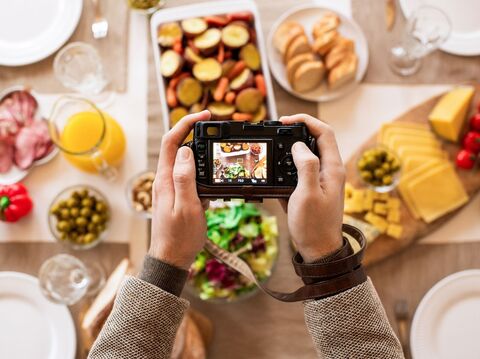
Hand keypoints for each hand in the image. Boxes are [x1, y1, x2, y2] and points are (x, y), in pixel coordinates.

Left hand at [149, 111, 210, 269]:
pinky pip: (187, 175)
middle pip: (176, 146)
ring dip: (198, 150)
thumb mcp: (187, 206)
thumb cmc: (180, 236)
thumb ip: (184, 177)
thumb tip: (185, 150)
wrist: (171, 258)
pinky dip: (200, 170)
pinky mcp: (175, 195)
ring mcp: (168, 187)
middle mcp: (164, 179)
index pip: (172, 141)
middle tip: (214, 128)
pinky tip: (211, 177)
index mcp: (165, 179)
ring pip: (183, 160)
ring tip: (215, 149)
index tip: (205, 115)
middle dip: (194, 132)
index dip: (187, 123)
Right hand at [279, 114, 344, 262]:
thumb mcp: (307, 193)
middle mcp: (330, 170)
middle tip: (277, 130)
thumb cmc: (314, 225)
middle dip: (297, 130)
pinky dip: (289, 165)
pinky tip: (277, 169)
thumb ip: (305, 166)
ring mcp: (322, 180)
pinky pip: (302, 169)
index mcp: (333, 168)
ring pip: (308, 154)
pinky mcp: (313, 189)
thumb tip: (298, 145)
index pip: (324, 132)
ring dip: (291, 147)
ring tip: (274, 146)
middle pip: (316, 140)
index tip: (285, 120)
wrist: (319, 251)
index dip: (306, 121)